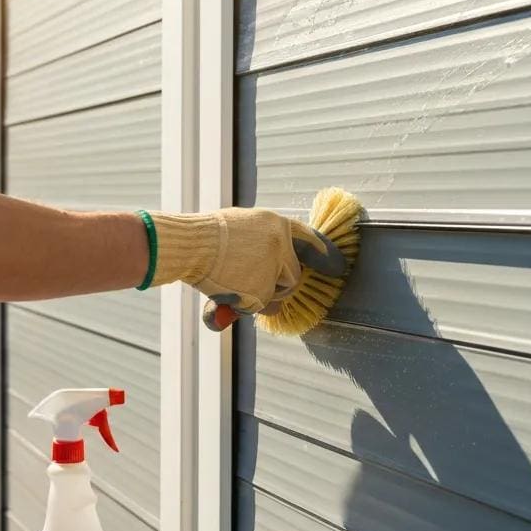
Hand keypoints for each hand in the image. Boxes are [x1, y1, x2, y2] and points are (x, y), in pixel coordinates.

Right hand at [140, 207, 344, 326]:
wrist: (191, 244)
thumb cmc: (206, 235)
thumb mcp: (241, 226)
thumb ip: (260, 243)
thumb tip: (270, 268)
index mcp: (276, 224)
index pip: (310, 240)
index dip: (326, 254)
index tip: (339, 266)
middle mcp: (280, 245)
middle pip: (293, 276)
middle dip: (278, 286)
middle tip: (253, 283)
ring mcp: (273, 268)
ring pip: (276, 295)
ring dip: (259, 296)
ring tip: (233, 282)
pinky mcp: (262, 289)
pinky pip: (258, 305)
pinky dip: (244, 305)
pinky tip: (227, 290)